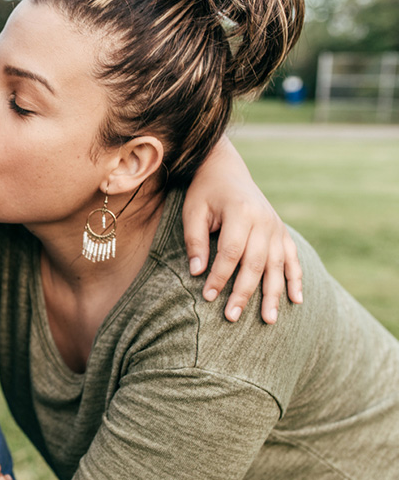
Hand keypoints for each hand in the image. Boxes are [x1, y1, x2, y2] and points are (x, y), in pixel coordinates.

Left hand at [183, 136, 302, 323]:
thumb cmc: (204, 192)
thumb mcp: (193, 211)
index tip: (207, 296)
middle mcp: (264, 220)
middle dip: (243, 293)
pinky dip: (296, 279)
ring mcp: (276, 227)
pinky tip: (297, 301)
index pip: (231, 252)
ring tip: (268, 320)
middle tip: (231, 317)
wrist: (225, 170)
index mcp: (241, 212)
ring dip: (273, 294)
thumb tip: (197, 272)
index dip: (219, 276)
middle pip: (256, 263)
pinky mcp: (282, 231)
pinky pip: (293, 258)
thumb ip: (195, 240)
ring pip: (277, 266)